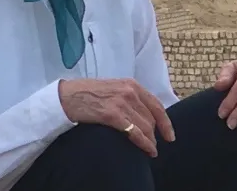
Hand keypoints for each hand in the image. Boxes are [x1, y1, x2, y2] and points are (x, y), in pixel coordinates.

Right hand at [58, 78, 175, 156]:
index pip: (156, 105)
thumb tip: (143, 113)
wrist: (66, 96)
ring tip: (151, 151)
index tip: (170, 135)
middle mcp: (130, 91)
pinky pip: (134, 132)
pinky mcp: (112, 114)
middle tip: (156, 145)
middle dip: (156, 134)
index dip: (166, 122)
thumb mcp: (113, 89)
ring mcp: (121, 102)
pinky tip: (147, 150)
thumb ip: (129, 96)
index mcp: (131, 84)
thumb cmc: (87, 94)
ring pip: (145, 126)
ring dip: (150, 141)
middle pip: (151, 118)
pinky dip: (143, 143)